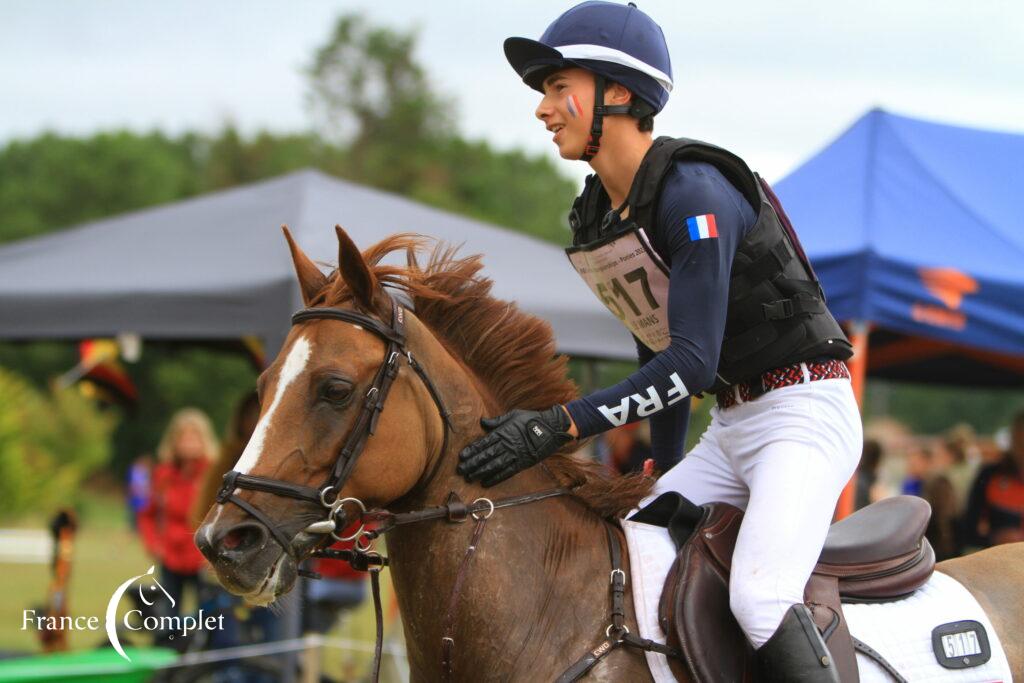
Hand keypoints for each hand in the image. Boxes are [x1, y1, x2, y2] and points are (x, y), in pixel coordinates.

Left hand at [457, 406, 573, 486]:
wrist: (551, 429)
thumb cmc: (531, 420)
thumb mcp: (513, 415)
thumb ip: (497, 421)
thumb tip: (482, 422)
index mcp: (503, 432)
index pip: (483, 443)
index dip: (472, 450)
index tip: (462, 456)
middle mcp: (507, 445)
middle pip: (486, 456)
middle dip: (472, 463)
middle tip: (461, 470)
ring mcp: (514, 455)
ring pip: (494, 465)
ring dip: (481, 472)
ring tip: (470, 478)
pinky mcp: (522, 463)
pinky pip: (507, 472)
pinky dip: (496, 478)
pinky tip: (486, 482)